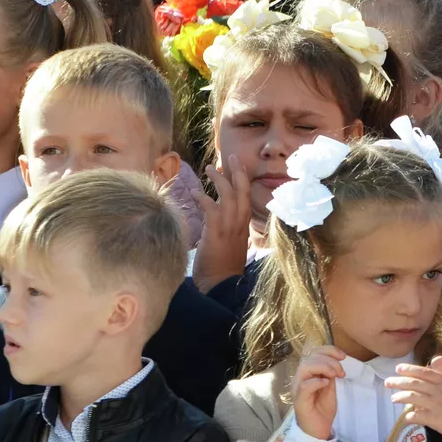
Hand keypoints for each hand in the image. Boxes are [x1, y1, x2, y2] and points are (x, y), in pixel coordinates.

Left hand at [192, 154, 251, 293]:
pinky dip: (202, 197)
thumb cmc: (223, 269)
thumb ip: (231, 232)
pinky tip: (194, 192)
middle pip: (242, 191)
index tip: (238, 167)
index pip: (247, 198)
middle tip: (230, 156)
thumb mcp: (232, 247)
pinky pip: (210, 207)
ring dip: (218, 179)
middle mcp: (240, 224)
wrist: (221, 285)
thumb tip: (225, 224)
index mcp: (244, 227)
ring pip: (227, 195)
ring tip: (209, 168)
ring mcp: (229, 227)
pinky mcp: (216, 232)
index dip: (243, 181)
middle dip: (237, 171)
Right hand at [292, 346, 345, 440]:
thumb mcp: (330, 388)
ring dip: (323, 367)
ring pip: (305, 368)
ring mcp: (298, 389)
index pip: (313, 353)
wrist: (318, 430)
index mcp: (307, 374)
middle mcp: (300, 379)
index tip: (343, 356)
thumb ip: (330, 374)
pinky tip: (326, 384)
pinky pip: (305, 385)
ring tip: (335, 375)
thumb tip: (335, 362)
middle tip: (341, 372)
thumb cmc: (322, 410)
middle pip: (309, 358)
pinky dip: (317, 381)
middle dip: (329, 360)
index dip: (328, 350)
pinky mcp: (299, 400)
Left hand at [386, 354, 441, 437]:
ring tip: (393, 399)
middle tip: (388, 382)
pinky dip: (410, 417)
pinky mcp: (434, 420)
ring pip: (413, 398)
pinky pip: (417, 417)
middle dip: (399, 382)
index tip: (399, 368)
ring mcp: (435, 406)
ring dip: (401, 398)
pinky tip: (405, 418)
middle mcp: (439, 392)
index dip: (410, 370)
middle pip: (415, 384)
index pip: (425, 373)